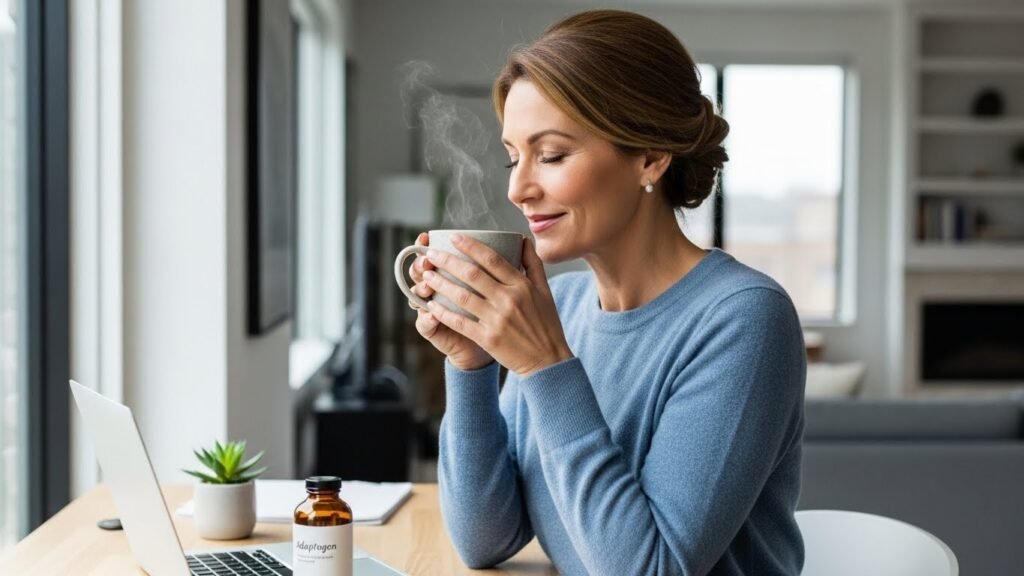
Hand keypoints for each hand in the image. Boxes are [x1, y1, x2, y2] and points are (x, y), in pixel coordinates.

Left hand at [421, 233, 572, 376]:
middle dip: (448, 261)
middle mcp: (509, 299)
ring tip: (426, 275)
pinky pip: (460, 322)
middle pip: (472, 274)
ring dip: (441, 284)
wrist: (548, 361)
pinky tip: (431, 305)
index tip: (454, 237)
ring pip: (462, 296)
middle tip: (431, 253)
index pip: (492, 259)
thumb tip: (524, 239)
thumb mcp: (545, 291)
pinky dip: (444, 313)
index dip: (470, 246)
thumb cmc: (546, 325)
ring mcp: (497, 319)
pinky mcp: (488, 338)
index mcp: (522, 286)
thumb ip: (533, 264)